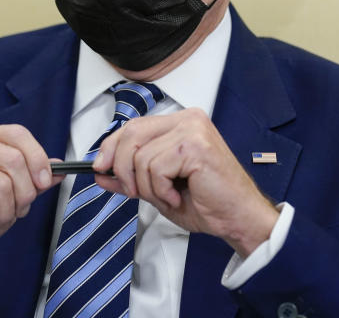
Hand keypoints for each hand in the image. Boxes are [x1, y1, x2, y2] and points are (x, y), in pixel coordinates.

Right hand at [0, 125, 63, 310]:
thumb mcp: (10, 194)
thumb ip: (33, 179)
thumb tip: (60, 168)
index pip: (17, 134)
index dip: (37, 158)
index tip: (44, 181)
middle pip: (13, 159)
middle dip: (23, 192)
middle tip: (17, 209)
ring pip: (0, 184)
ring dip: (6, 211)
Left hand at [92, 109, 278, 256]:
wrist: (237, 218)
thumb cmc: (207, 203)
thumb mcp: (158, 189)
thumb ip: (130, 177)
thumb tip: (100, 173)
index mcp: (181, 122)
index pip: (134, 125)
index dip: (112, 146)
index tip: (100, 167)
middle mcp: (188, 119)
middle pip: (132, 134)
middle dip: (123, 168)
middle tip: (134, 192)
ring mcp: (193, 130)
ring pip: (141, 156)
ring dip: (148, 186)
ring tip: (169, 196)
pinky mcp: (195, 145)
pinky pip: (155, 167)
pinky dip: (160, 190)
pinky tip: (177, 196)